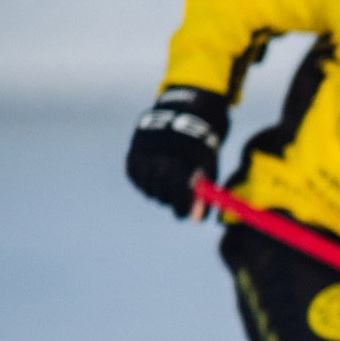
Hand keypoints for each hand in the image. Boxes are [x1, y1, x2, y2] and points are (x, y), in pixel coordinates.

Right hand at [125, 86, 227, 217]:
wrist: (178, 119)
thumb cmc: (198, 151)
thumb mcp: (207, 170)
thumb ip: (202, 196)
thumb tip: (195, 221)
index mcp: (183, 159)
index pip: (179, 191)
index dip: (181, 206)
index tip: (182, 215)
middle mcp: (160, 157)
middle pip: (161, 191)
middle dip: (169, 199)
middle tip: (175, 198)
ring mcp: (144, 155)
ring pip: (146, 187)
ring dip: (157, 191)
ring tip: (166, 182)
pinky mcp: (132, 155)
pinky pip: (136, 178)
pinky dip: (145, 181)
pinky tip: (154, 175)